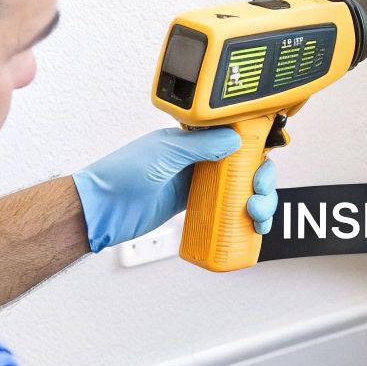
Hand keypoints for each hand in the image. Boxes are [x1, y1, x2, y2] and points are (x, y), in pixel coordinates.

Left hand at [72, 128, 278, 252]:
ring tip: (257, 215)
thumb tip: (236, 139)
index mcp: (193, 139)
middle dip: (261, 181)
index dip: (256, 150)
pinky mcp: (192, 207)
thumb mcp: (166, 152)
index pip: (236, 138)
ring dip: (258, 202)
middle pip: (244, 168)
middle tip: (259, 193)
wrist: (102, 208)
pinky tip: (251, 227)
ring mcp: (197, 184)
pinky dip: (242, 220)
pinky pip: (225, 211)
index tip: (264, 162)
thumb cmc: (122, 174)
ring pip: (239, 191)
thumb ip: (202, 145)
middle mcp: (199, 160)